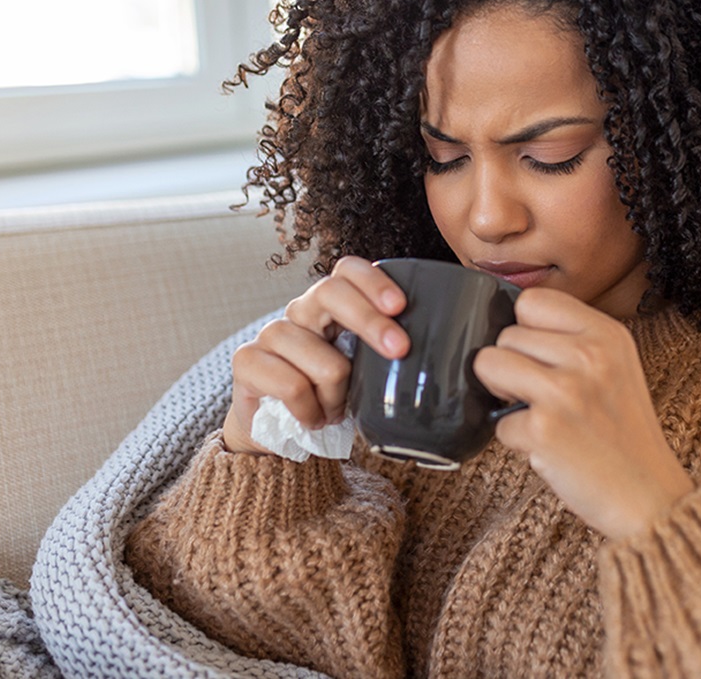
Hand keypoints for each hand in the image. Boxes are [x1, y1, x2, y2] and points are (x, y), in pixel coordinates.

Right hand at [222, 256, 410, 454]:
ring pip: (322, 359)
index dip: (373, 281)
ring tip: (335, 410)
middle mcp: (301, 311)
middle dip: (370, 321)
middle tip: (400, 350)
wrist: (277, 430)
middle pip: (330, 292)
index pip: (347, 270)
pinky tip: (312, 418)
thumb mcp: (366, 371)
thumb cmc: (331, 395)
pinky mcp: (247, 360)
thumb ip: (392, 354)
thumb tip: (453, 358)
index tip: (400, 307)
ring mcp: (271, 333)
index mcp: (332, 305)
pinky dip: (311, 412)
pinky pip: (293, 386)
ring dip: (337, 395)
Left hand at [474, 288, 693, 539]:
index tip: (541, 358)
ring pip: (489, 365)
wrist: (650, 497)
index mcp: (608, 333)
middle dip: (513, 367)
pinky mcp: (545, 429)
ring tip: (540, 414)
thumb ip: (572, 339)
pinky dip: (517, 440)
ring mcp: (566, 391)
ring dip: (503, 395)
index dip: (525, 330)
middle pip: (506, 335)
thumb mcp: (615, 366)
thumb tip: (507, 325)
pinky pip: (497, 422)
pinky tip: (550, 448)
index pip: (533, 300)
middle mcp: (589, 355)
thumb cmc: (624, 434)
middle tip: (545, 397)